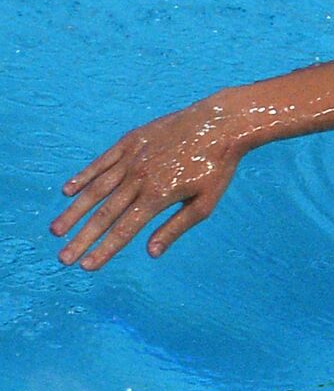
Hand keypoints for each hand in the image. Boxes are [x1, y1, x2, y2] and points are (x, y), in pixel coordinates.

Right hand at [50, 93, 247, 269]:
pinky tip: (67, 191)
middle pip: (104, 214)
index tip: (87, 266)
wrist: (220, 124)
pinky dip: (83, 177)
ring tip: (56, 230)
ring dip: (74, 212)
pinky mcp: (130, 141)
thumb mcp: (204, 204)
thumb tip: (150, 253)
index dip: (104, 250)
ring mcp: (132, 158)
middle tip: (63, 258)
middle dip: (82, 238)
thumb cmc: (216, 169)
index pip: (125, 230)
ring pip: (96, 189)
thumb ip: (175, 228)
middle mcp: (140, 177)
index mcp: (159, 196)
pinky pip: (101, 162)